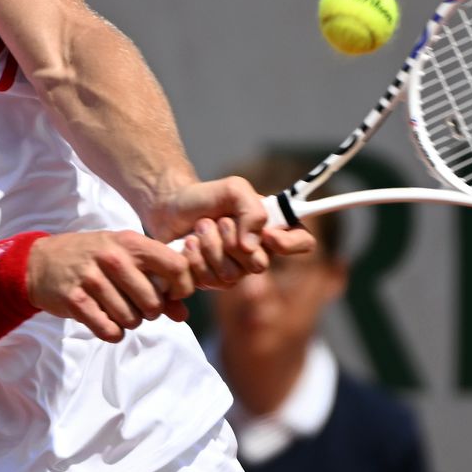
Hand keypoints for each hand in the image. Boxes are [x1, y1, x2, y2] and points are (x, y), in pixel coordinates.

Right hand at [26, 230, 193, 341]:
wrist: (40, 261)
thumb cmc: (92, 258)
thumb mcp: (124, 258)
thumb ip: (157, 283)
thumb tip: (183, 314)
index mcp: (130, 242)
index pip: (176, 266)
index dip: (182, 288)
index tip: (172, 296)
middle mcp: (113, 257)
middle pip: (154, 302)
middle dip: (150, 312)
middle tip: (138, 305)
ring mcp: (92, 278)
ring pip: (132, 319)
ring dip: (129, 322)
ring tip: (118, 309)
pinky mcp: (75, 299)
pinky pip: (108, 330)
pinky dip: (111, 332)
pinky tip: (105, 320)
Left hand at [148, 177, 315, 288]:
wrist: (169, 207)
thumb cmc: (205, 197)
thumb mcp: (234, 189)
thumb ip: (252, 210)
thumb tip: (252, 246)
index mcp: (271, 228)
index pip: (303, 242)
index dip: (290, 243)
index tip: (268, 235)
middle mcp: (257, 253)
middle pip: (260, 265)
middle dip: (232, 240)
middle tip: (218, 221)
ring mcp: (234, 271)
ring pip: (231, 275)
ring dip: (210, 246)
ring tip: (199, 228)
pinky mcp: (210, 282)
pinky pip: (209, 282)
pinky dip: (195, 259)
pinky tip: (188, 245)